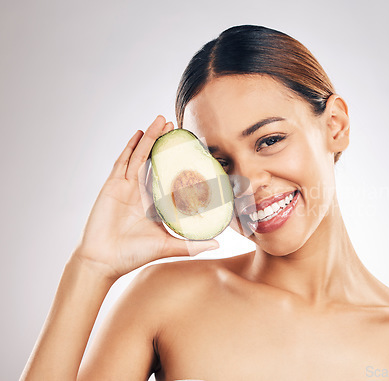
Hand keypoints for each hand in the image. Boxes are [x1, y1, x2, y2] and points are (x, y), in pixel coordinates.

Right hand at [72, 116, 218, 280]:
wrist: (104, 261)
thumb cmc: (133, 255)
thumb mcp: (167, 246)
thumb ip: (191, 245)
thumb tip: (218, 244)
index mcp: (154, 203)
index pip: (169, 176)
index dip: (178, 162)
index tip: (191, 149)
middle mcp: (141, 192)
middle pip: (154, 160)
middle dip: (165, 143)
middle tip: (177, 126)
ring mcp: (126, 187)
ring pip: (140, 156)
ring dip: (151, 138)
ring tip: (162, 121)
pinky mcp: (112, 186)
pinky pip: (123, 162)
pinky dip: (131, 147)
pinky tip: (139, 133)